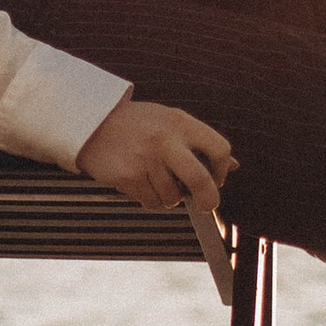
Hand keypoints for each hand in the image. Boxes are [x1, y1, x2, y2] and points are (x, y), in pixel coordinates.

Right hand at [76, 92, 235, 214]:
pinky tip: (141, 182)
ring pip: (173, 198)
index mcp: (181, 123)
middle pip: (200, 180)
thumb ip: (200, 141)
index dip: (222, 170)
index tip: (216, 178)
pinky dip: (150, 199)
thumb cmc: (136, 124)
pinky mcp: (128, 176)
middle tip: (206, 205)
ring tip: (155, 179)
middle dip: (208, 200)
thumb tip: (233, 165)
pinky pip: (152, 202)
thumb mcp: (170, 121)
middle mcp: (165, 140)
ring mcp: (146, 159)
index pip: (219, 149)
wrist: (92, 120)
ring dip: (168, 196)